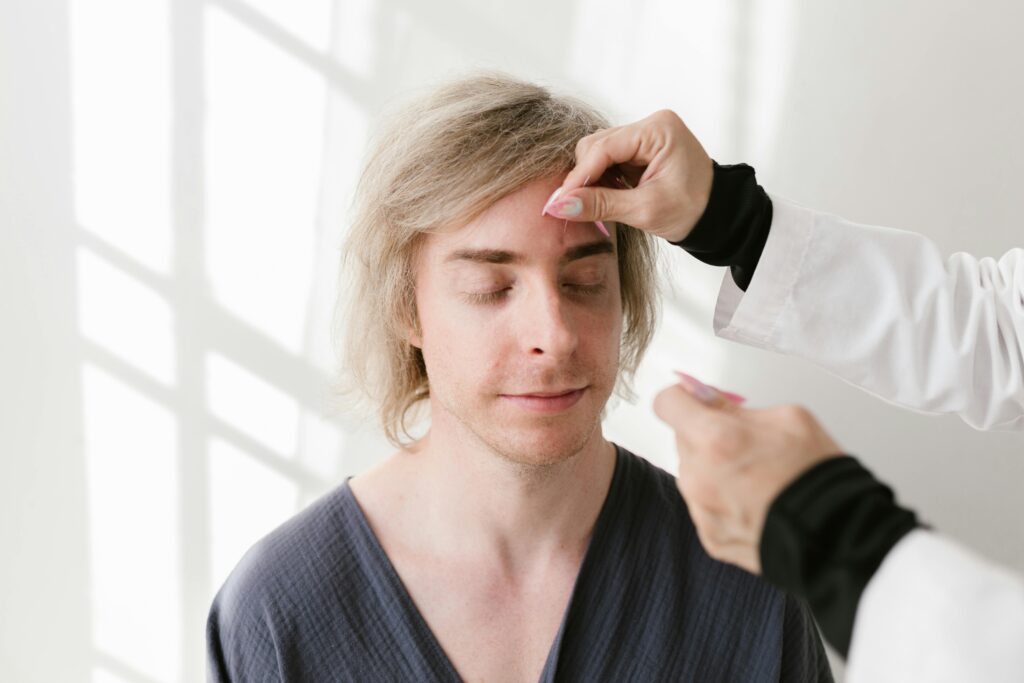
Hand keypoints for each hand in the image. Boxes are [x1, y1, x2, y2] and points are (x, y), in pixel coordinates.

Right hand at [541, 110, 712, 242]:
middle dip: (585, 176)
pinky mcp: (640, 148)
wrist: (718, 216)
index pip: (604, 147)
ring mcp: (645, 135)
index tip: (559, 202)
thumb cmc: (692, 211)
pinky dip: (603, 179)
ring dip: (593, 178)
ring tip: (601, 204)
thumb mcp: (645, 211)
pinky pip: (608, 159)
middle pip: (596, 145)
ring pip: (598, 152)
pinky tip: (609, 196)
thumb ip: (601, 204)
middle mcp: (651, 125)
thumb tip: (559, 205)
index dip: (579, 176)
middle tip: (580, 208)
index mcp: (659, 130)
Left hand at [652, 372, 842, 573]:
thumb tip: (708, 399)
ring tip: (755, 477)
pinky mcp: (710, 538)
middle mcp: (698, 476)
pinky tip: (754, 502)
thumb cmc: (818, 478)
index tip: (696, 399)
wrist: (837, 537)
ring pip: (693, 474)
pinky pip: (705, 507)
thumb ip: (736, 406)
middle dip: (706, 435)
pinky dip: (722, 500)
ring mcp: (701, 510)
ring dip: (713, 469)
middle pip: (683, 440)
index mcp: (715, 439)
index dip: (682, 398)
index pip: (667, 403)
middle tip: (744, 442)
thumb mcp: (787, 418)